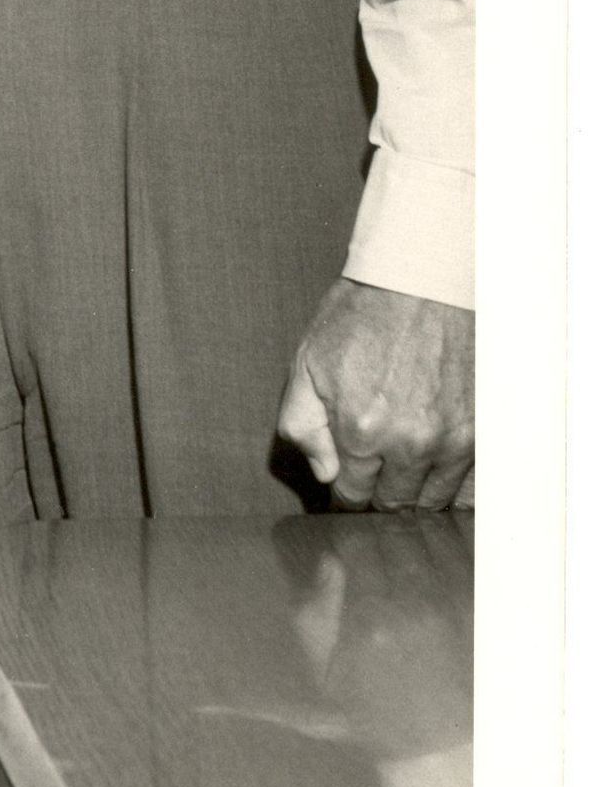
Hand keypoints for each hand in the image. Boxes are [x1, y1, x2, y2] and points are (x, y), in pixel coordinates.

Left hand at [276, 277, 473, 510]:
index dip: (345, 493)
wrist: (422, 281)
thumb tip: (323, 472)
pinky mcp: (482, 432)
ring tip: (404, 477)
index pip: (352, 494)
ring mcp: (452, 441)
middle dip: (379, 498)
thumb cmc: (363, 316)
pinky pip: (471, 486)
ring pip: (434, 501)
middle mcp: (410, 445)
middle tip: (374, 481)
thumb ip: (303, 424)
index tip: (347, 486)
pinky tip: (439, 475)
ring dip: (416, 495)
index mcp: (360, 430)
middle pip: (394, 505)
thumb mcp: (308, 361)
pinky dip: (455, 489)